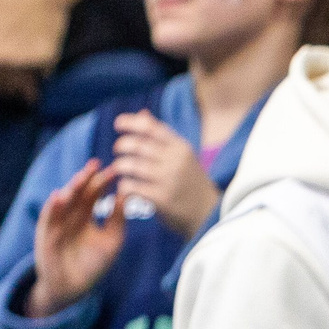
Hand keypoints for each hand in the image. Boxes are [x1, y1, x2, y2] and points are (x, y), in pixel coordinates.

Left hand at [0, 0, 72, 103]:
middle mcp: (0, 62)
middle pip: (1, 93)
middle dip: (4, 88)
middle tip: (9, 78)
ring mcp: (24, 64)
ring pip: (23, 90)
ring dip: (24, 85)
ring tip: (25, 68)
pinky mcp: (47, 62)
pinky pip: (42, 78)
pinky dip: (40, 73)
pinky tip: (39, 54)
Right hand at [28, 159, 127, 316]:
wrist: (74, 289)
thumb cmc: (93, 265)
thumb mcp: (112, 241)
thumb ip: (118, 220)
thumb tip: (126, 195)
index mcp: (85, 215)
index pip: (93, 193)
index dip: (102, 181)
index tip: (115, 169)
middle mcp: (70, 216)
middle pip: (78, 193)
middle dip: (86, 179)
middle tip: (96, 165)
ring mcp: (57, 224)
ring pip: (63, 202)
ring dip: (71, 189)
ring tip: (81, 177)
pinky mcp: (46, 236)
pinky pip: (49, 220)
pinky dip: (53, 208)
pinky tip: (59, 196)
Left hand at [112, 111, 220, 236]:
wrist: (209, 214)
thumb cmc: (191, 182)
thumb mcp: (183, 156)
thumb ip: (162, 136)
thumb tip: (142, 113)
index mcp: (181, 147)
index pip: (151, 128)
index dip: (131, 122)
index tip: (118, 123)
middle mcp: (175, 161)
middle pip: (138, 145)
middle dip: (122, 145)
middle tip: (118, 149)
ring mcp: (168, 180)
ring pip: (131, 166)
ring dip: (120, 166)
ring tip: (119, 169)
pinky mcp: (161, 199)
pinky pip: (131, 187)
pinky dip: (124, 186)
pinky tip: (125, 188)